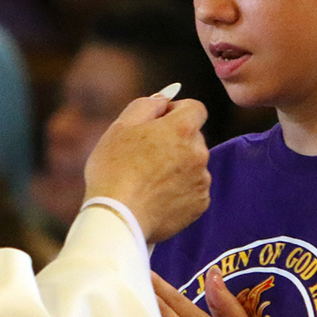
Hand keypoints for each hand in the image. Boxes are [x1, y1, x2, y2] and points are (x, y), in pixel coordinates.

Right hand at [83, 94, 208, 242]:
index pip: (195, 108)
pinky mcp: (200, 204)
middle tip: (145, 156)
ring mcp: (202, 180)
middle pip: (193, 137)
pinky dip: (179, 191)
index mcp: (182, 128)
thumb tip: (164, 99)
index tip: (157, 123)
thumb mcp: (120, 127)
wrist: (118, 218)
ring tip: (148, 181)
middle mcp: (199, 152)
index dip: (176, 112)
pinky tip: (156, 197)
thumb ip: (147, 105)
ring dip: (177, 167)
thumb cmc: (114, 170)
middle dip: (175, 141)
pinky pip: (193, 189)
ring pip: (193, 165)